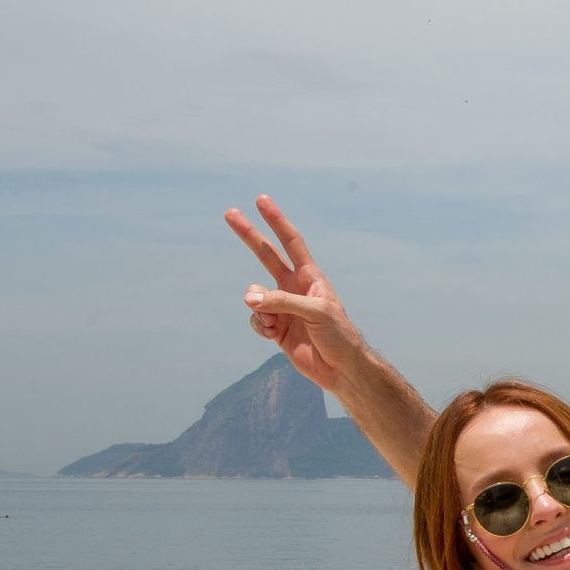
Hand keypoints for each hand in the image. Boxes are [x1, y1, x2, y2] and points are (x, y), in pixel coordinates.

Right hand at [224, 196, 368, 392]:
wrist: (341, 368)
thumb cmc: (339, 335)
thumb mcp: (316, 312)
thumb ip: (282, 301)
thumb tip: (249, 299)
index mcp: (310, 277)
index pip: (291, 242)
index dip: (277, 221)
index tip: (262, 200)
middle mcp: (293, 287)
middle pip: (266, 255)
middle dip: (248, 235)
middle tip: (228, 213)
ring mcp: (282, 306)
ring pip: (254, 296)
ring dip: (258, 307)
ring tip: (274, 321)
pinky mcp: (275, 327)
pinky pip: (255, 319)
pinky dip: (259, 325)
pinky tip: (272, 334)